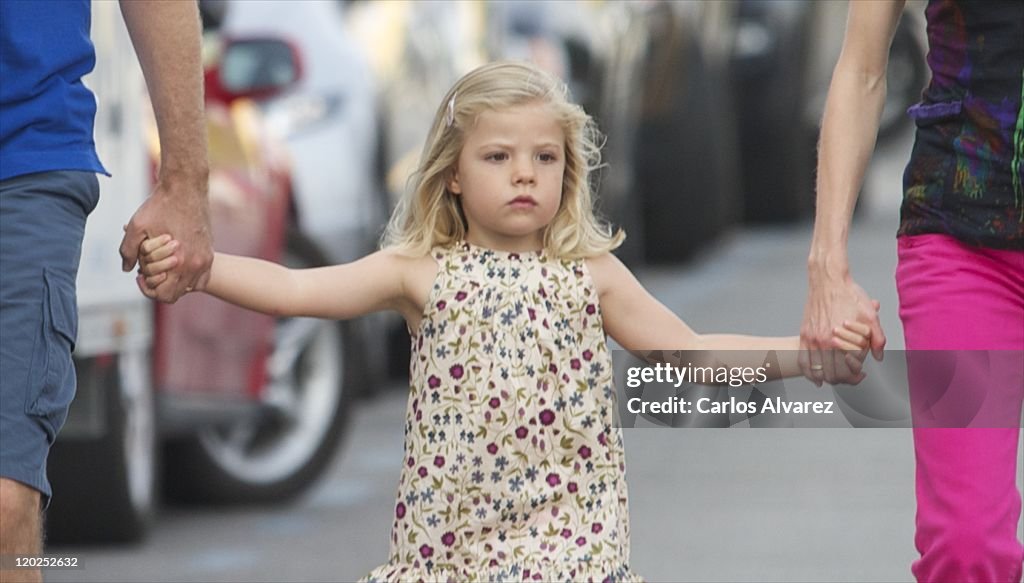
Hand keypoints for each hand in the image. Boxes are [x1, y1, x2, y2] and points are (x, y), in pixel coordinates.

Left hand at [119, 177, 211, 302]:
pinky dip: (189, 277)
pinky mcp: (210, 252)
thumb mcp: (136, 227)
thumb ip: (127, 250)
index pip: (164, 295)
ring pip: (190, 287)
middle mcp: (196, 264)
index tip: (139, 275)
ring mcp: (206, 259)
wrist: (186, 187)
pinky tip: (177, 265)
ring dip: (175, 283)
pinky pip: (202, 278)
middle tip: (148, 270)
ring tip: (163, 268)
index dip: (147, 289)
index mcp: (180, 262)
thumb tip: (127, 269)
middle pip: (176, 294)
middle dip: (160, 286)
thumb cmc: (160, 205)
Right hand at [799, 270, 884, 385]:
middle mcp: (825, 342)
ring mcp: (813, 339)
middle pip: (833, 374)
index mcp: (843, 338)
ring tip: (836, 378)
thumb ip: (877, 338)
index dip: (856, 375)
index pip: (849, 370)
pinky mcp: (805, 335)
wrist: (828, 281)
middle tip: (851, 377)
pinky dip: (809, 374)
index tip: (861, 374)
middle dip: (844, 380)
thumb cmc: (849, 295)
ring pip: (818, 371)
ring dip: (828, 378)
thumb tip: (878, 356)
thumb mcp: (870, 315)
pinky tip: (816, 379)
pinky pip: (803, 361)